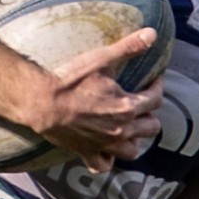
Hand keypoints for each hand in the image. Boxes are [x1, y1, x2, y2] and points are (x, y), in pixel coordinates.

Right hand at [32, 30, 163, 172]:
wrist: (40, 102)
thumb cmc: (71, 80)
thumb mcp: (101, 59)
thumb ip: (129, 47)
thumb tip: (153, 33)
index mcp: (128, 107)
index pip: (155, 98)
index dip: (157, 86)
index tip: (153, 79)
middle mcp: (121, 129)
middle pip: (151, 127)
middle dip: (150, 114)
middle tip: (140, 103)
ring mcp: (104, 144)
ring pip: (133, 150)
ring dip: (135, 139)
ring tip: (129, 127)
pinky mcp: (86, 152)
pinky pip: (103, 165)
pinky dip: (107, 159)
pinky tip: (106, 149)